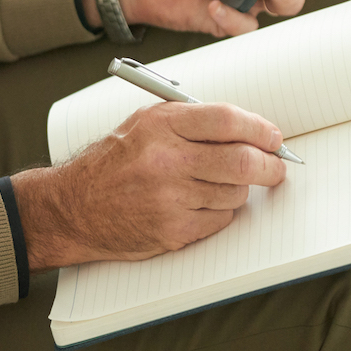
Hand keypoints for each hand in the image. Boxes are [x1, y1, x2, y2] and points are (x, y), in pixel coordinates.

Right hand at [12, 100, 286, 272]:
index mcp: (160, 126)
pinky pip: (220, 219)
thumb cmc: (112, 163)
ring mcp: (170, 198)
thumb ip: (190, 121)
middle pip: (242, 161)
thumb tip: (246, 129)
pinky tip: (201, 204)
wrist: (74, 208)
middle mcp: (165, 160)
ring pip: (235, 193)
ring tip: (220, 184)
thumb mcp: (143, 124)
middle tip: (276, 166)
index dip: (260, 129)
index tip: (273, 137)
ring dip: (239, 189)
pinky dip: (220, 212)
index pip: (227, 120)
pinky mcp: (173, 230)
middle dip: (270, 165)